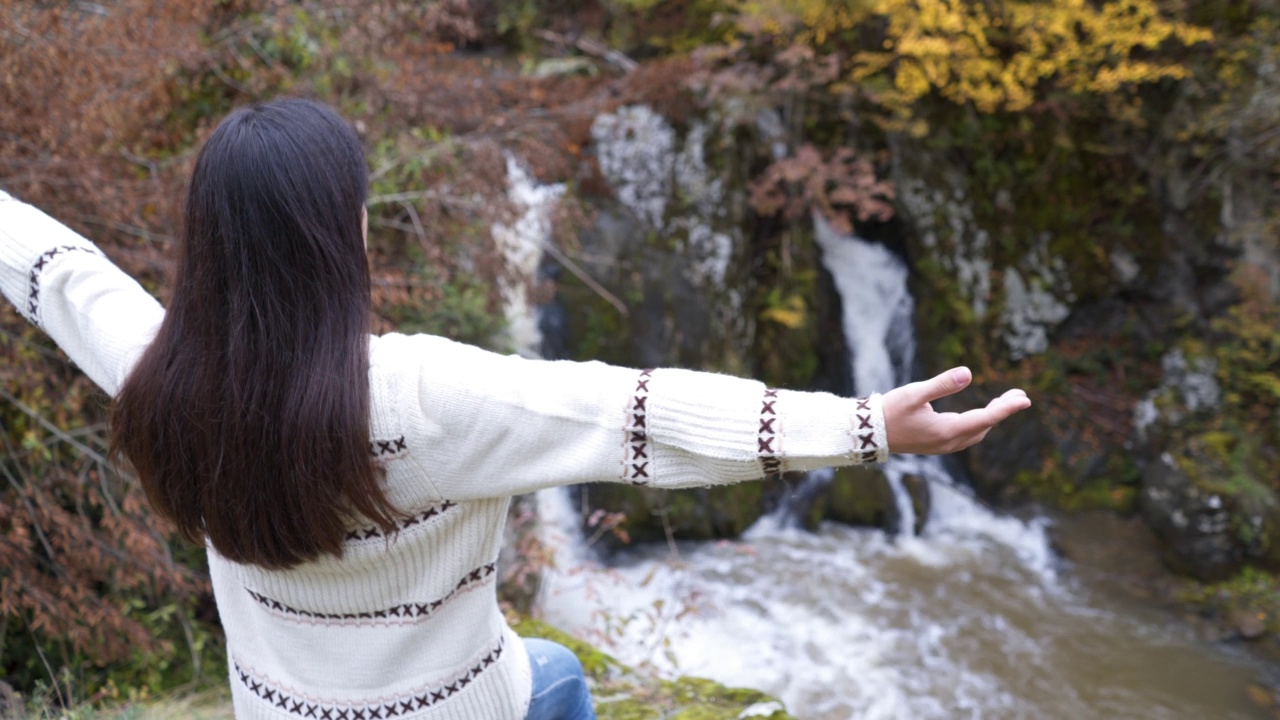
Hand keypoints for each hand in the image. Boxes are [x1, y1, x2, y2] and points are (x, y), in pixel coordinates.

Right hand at [881, 366, 1029, 454]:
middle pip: (985, 426)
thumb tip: (968, 373)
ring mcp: (942, 446)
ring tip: (1004, 401)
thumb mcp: (915, 393)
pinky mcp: (936, 445)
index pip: (986, 418)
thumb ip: (942, 384)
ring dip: (991, 418)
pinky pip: (966, 436)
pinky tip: (979, 414)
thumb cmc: (890, 411)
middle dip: (1003, 410)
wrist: (868, 433)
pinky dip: (979, 423)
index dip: (1007, 408)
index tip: (1026, 399)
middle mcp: (948, 442)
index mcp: (947, 430)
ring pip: (977, 433)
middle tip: (1019, 395)